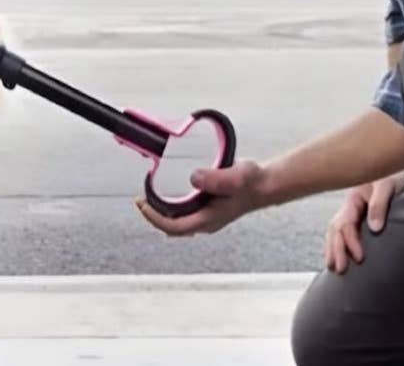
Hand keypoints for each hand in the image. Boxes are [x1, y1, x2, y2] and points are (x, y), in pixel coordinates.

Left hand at [135, 161, 265, 236]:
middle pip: (172, 227)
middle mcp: (205, 222)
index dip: (155, 218)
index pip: (175, 227)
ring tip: (148, 196)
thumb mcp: (235, 177)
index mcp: (209, 219)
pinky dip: (171, 206)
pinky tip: (166, 193)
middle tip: (139, 200)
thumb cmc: (250, 183)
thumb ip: (216, 179)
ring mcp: (206, 218)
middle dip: (153, 215)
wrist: (264, 184)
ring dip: (161, 211)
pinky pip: (183, 213)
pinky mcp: (207, 210)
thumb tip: (194, 178)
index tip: (142, 205)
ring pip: (177, 221)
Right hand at [324, 168, 403, 273]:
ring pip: (336, 231)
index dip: (350, 242)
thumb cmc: (394, 174)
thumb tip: (375, 228)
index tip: (359, 258)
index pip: (345, 224)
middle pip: (335, 229)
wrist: (399, 164)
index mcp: (353, 198)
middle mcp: (350, 206)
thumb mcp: (387, 187)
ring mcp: (353, 211)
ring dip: (333, 248)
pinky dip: (338, 242)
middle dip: (335, 249)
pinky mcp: (360, 215)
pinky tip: (339, 254)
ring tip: (333, 266)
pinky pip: (344, 230)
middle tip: (339, 269)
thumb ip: (379, 206)